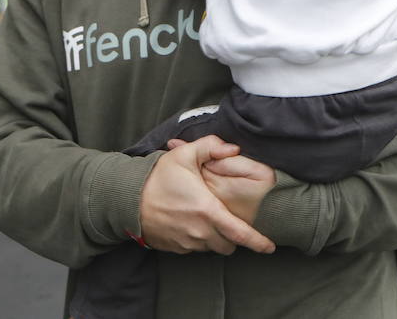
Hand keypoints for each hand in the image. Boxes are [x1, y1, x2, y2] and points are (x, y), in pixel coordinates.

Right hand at [137, 135, 275, 256]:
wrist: (127, 200)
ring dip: (216, 238)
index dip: (258, 242)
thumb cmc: (157, 177)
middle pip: (229, 245)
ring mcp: (187, 243)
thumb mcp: (183, 155)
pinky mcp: (176, 248)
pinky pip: (195, 249)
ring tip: (207, 218)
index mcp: (207, 211)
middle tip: (229, 220)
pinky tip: (190, 223)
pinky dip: (199, 240)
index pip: (240, 233)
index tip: (269, 246)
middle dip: (234, 237)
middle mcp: (200, 232)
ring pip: (212, 248)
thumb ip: (211, 147)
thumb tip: (234, 148)